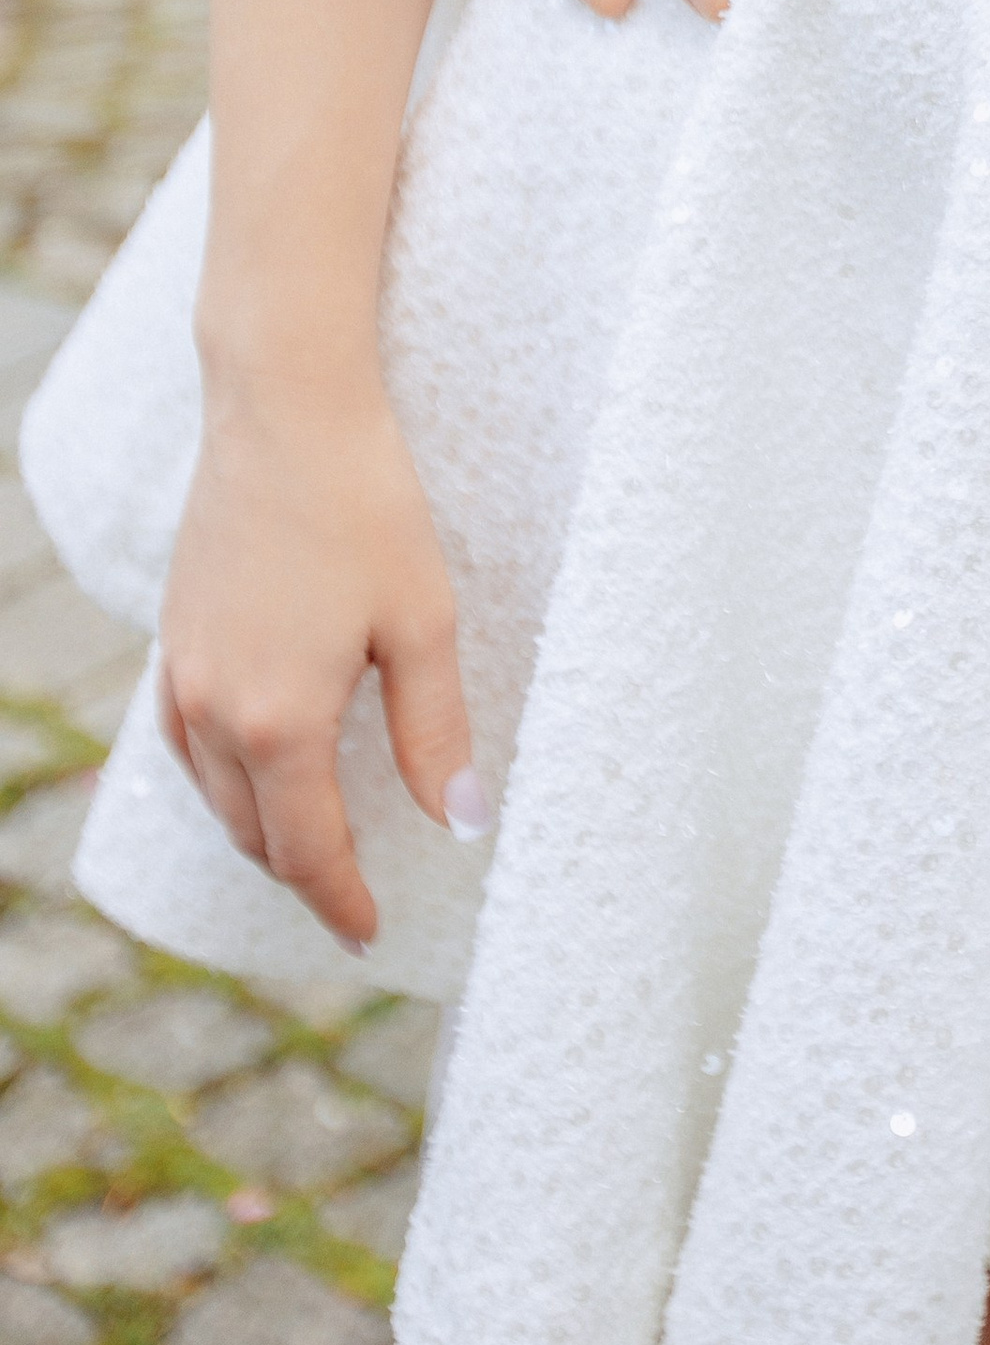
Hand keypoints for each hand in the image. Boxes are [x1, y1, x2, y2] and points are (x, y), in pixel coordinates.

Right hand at [158, 377, 474, 952]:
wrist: (284, 412)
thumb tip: (460, 824)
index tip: (370, 932)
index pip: (307, 851)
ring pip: (213, 793)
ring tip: (311, 848)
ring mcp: (182, 674)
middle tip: (349, 899)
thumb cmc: (366, 508)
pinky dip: (221, 779)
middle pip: (255, 833)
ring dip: (260, 830)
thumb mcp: (423, 624)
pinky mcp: (174, 637)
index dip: (340, 900)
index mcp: (278, 722)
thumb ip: (434, 733)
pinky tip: (254, 770)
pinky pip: (185, 742)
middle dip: (303, 874)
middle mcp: (212, 712)